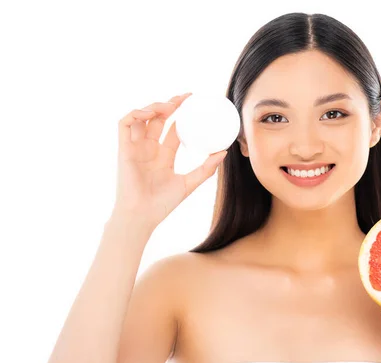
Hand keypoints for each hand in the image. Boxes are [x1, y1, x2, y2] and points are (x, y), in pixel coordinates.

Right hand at [113, 92, 227, 228]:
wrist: (143, 216)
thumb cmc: (162, 204)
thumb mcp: (189, 183)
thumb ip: (206, 169)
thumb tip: (224, 152)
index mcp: (163, 155)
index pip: (173, 129)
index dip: (182, 115)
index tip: (196, 104)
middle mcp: (149, 149)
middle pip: (158, 119)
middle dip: (171, 105)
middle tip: (187, 97)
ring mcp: (136, 148)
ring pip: (141, 117)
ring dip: (154, 107)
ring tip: (170, 105)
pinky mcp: (124, 149)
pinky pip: (125, 124)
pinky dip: (136, 114)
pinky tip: (150, 112)